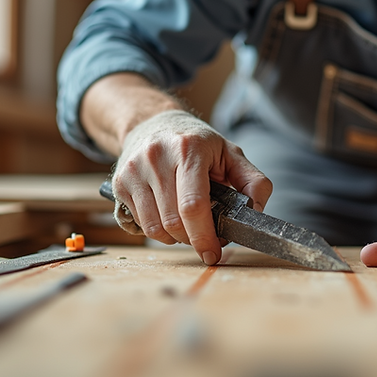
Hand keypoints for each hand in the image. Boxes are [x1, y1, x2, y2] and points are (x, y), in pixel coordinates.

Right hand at [110, 110, 271, 264]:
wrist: (151, 123)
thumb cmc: (196, 142)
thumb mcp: (230, 153)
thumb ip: (253, 182)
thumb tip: (256, 212)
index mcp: (189, 149)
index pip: (193, 205)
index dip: (204, 236)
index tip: (213, 253)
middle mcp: (157, 157)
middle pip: (174, 222)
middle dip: (192, 239)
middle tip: (204, 236)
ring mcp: (134, 170)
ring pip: (154, 228)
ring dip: (174, 238)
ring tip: (186, 225)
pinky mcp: (120, 183)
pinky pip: (140, 224)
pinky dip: (157, 230)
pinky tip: (168, 216)